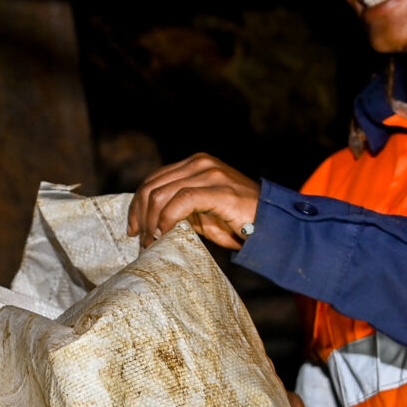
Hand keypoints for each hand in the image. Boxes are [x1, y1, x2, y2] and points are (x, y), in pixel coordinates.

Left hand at [128, 154, 261, 249]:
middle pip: (151, 186)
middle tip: (141, 242)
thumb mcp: (202, 212)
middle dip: (141, 217)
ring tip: (153, 243)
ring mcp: (210, 174)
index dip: (137, 205)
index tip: (134, 229)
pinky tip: (165, 234)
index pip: (153, 180)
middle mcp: (200, 163)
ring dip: (152, 222)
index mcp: (194, 164)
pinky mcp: (219, 189)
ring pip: (161, 194)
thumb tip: (150, 223)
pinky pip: (181, 202)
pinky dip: (167, 219)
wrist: (273, 224)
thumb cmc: (238, 221)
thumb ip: (179, 208)